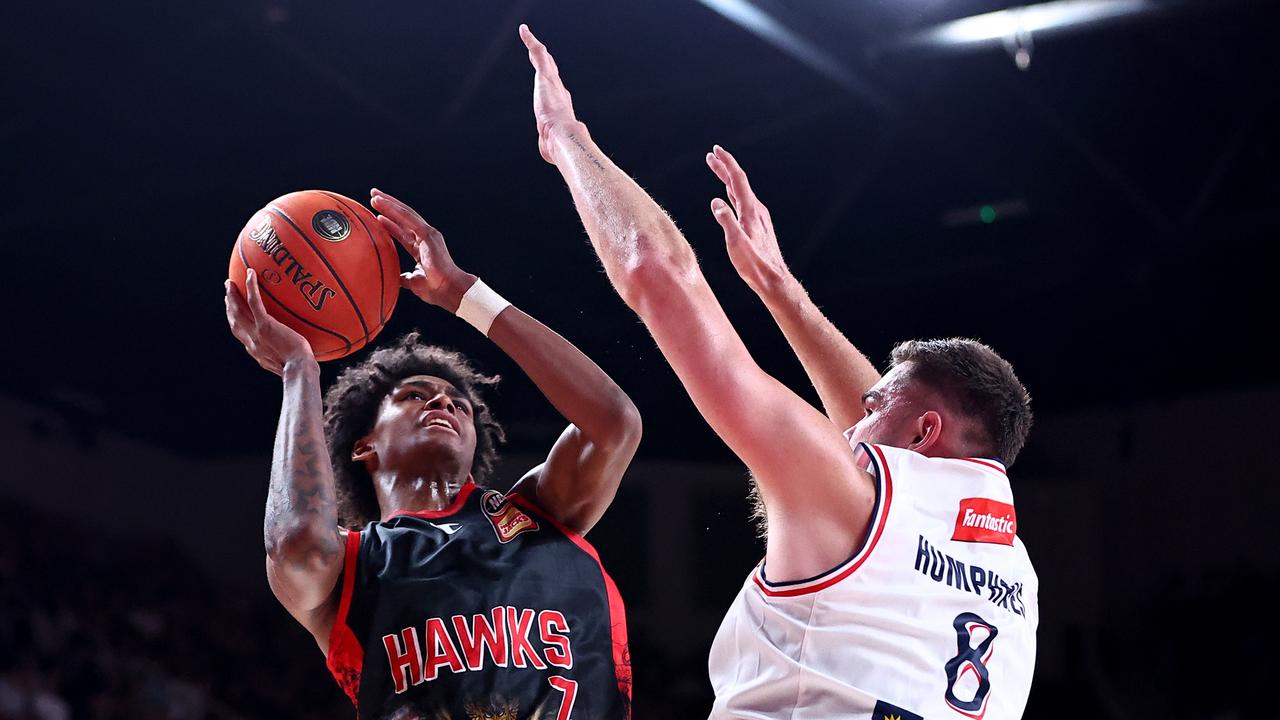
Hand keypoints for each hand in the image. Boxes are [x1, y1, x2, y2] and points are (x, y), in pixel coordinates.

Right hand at [225, 269, 316, 375]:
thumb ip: (290, 353)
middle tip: (228, 293)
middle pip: (234, 321)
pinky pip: (254, 303)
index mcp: (256, 351)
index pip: (242, 335)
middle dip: (229, 307)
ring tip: (230, 283)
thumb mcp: (291, 363)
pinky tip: (250, 273)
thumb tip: (301, 348)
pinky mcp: (265, 326)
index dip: (236, 322)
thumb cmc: (302, 369)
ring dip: (232, 296)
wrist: (299, 370)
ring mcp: (256, 333)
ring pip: (238, 311)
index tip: (235, 313)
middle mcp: (252, 342)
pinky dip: (250, 287)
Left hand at [370, 188, 475, 311]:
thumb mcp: (414, 281)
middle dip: (388, 207)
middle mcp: (425, 237)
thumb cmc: (436, 288)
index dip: (390, 223)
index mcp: (422, 248)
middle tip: (374, 197)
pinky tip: (382, 203)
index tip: (378, 215)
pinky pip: (407, 218)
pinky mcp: (427, 234)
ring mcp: (427, 234)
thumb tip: (394, 280)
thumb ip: (404, 278)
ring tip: (375, 196)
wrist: (448, 290)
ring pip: (404, 214)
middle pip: (403, 218)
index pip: (403, 232)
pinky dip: (394, 210)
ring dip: (389, 204)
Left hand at [519, 24, 579, 164]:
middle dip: (545, 62)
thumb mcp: (549, 144)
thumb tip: (549, 154)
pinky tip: (523, 31)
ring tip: (528, 38)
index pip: (555, 90)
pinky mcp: (544, 75)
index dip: (552, 83)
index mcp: (559, 106)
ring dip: (535, 48)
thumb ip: (548, 145)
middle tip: (540, 52)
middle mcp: (558, 91)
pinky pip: (537, 53)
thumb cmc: (557, 145)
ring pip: (543, 59)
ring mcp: (552, 82)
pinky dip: (530, 41)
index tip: (549, 78)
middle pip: (550, 72)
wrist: (562, 137)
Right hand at [706, 145, 792, 297]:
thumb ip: (725, 220)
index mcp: (750, 210)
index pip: (737, 179)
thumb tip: (716, 202)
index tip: (715, 151)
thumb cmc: (755, 264)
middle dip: (724, 167)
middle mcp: (756, 210)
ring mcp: (758, 217)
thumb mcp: (736, 243)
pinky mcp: (757, 226)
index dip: (726, 163)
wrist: (773, 279)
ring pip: (740, 192)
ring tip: (717, 171)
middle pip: (738, 182)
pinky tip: (729, 197)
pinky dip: (733, 193)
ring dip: (727, 180)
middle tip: (711, 156)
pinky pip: (743, 202)